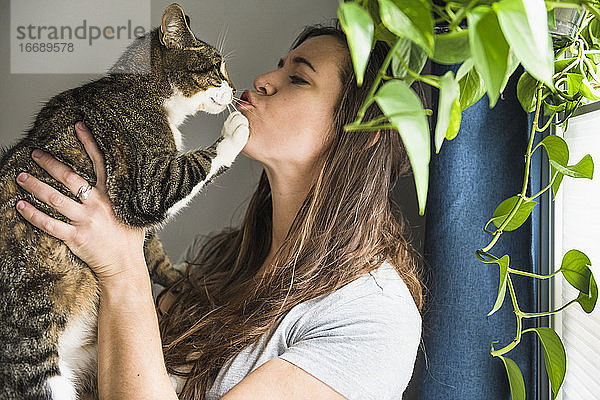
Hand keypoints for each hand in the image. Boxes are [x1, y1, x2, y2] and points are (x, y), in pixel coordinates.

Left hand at [16, 122, 146, 282]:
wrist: (125, 265)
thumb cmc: (129, 239)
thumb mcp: (133, 212)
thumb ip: (123, 196)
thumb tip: (120, 181)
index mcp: (112, 195)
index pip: (100, 163)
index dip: (89, 142)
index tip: (77, 126)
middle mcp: (97, 204)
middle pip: (69, 178)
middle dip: (49, 163)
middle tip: (34, 153)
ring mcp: (85, 221)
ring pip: (54, 198)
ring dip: (35, 186)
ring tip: (20, 176)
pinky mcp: (75, 237)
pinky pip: (49, 224)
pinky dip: (32, 215)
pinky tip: (20, 206)